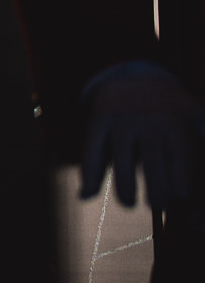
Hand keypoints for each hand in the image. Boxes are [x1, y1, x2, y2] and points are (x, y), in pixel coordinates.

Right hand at [80, 61, 197, 207]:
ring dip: (124, 184)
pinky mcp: (99, 120)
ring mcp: (121, 119)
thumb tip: (199, 185)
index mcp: (175, 120)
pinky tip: (89, 194)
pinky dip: (90, 173)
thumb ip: (203, 136)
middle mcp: (147, 118)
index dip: (180, 175)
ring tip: (129, 204)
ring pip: (121, 155)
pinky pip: (92, 149)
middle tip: (157, 206)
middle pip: (152, 156)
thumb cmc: (172, 110)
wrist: (136, 76)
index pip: (179, 152)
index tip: (180, 196)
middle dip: (155, 185)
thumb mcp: (194, 117)